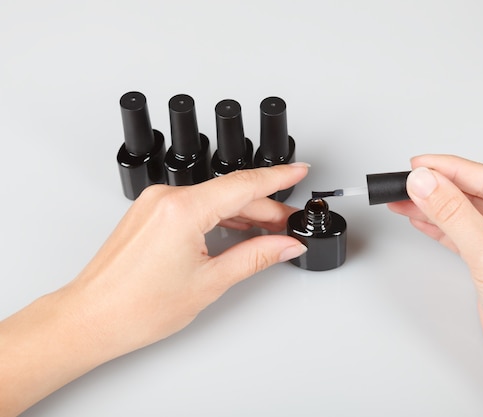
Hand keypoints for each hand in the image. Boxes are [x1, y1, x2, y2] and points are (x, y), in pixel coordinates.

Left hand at [0, 163, 308, 416]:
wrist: (91, 319)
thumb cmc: (136, 307)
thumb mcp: (210, 282)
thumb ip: (256, 257)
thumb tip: (286, 245)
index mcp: (183, 209)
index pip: (244, 184)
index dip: (278, 177)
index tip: (299, 171)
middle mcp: (166, 198)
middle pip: (230, 193)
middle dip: (265, 207)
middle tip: (290, 225)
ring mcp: (155, 203)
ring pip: (213, 199)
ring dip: (243, 213)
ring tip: (270, 231)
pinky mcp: (150, 213)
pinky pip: (195, 205)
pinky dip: (219, 216)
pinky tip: (238, 229)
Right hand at [388, 154, 482, 416]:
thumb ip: (453, 213)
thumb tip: (425, 182)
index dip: (448, 168)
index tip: (416, 165)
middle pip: (473, 192)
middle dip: (436, 188)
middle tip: (402, 183)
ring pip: (464, 212)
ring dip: (433, 207)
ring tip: (401, 199)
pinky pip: (462, 233)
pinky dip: (440, 227)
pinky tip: (419, 218)